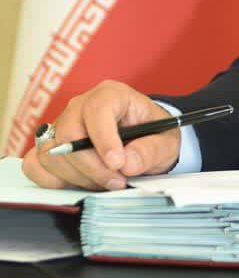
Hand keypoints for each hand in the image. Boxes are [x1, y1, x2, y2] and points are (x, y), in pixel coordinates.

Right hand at [21, 81, 181, 191]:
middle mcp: (80, 106)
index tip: (117, 163)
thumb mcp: (164, 142)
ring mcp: (60, 126)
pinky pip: (35, 164)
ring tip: (104, 182)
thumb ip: (149, 150)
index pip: (97, 109)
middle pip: (69, 135)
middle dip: (92, 166)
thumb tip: (127, 164)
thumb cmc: (153, 136)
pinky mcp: (49, 147)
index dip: (104, 138)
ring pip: (51, 153)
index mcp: (111, 95)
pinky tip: (78, 182)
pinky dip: (53, 180)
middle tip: (116, 181)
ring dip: (77, 176)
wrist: (144, 142)